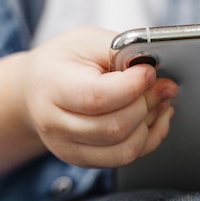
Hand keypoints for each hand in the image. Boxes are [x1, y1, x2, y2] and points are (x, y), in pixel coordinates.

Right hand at [20, 26, 177, 167]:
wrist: (35, 91)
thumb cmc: (63, 62)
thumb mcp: (85, 40)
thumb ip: (119, 49)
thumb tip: (153, 66)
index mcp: (52, 87)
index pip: (96, 98)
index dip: (131, 87)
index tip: (149, 72)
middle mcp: (55, 124)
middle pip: (114, 127)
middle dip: (147, 105)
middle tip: (164, 85)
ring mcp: (69, 148)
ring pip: (124, 149)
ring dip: (152, 124)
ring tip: (162, 100)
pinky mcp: (84, 160)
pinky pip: (126, 158)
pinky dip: (150, 139)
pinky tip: (156, 118)